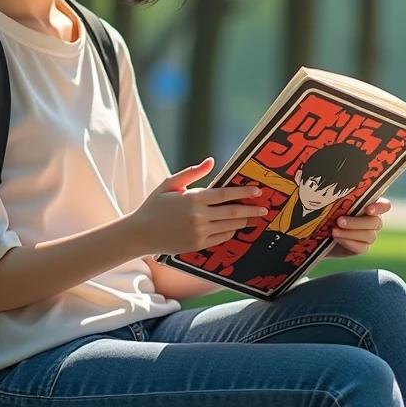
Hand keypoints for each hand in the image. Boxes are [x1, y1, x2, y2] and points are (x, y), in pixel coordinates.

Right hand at [129, 158, 265, 255]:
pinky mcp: (197, 245)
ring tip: (255, 218)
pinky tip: (236, 227)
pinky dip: (230, 231)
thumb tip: (211, 161)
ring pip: (229, 226)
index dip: (243, 192)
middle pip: (232, 211)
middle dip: (251, 209)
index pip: (225, 194)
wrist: (140, 233)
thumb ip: (192, 172)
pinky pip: (221, 238)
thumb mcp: (170, 184)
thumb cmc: (154, 205)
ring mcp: (199, 233)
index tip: (257, 190)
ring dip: (244, 221)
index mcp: (193, 199)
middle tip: (264, 208)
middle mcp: (198, 217)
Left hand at [326, 198, 389, 257]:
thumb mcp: (334, 203)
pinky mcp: (363, 247)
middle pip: (375, 222)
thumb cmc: (329, 211)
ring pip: (369, 235)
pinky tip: (337, 238)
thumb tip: (339, 189)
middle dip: (356, 222)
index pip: (384, 206)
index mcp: (370, 205)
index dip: (379, 207)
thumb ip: (343, 199)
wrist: (320, 233)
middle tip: (339, 221)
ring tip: (334, 231)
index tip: (368, 209)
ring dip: (350, 233)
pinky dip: (349, 243)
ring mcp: (370, 235)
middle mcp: (373, 220)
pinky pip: (362, 247)